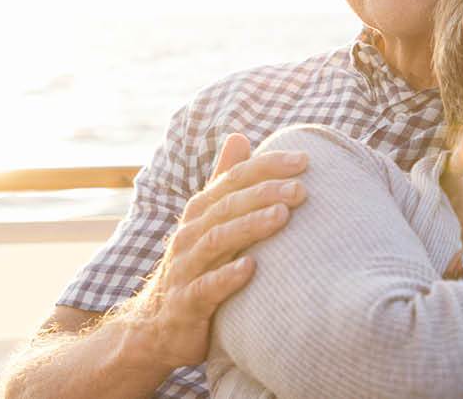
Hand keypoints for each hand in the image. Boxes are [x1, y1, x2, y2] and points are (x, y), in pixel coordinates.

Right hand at [122, 133, 308, 367]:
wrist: (158, 327)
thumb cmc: (195, 267)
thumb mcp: (208, 221)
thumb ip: (224, 181)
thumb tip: (239, 135)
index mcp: (200, 212)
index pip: (234, 179)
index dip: (266, 166)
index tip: (304, 159)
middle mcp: (190, 234)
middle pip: (227, 206)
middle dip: (264, 193)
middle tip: (301, 189)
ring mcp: (185, 268)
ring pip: (216, 241)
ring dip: (249, 227)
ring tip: (282, 217)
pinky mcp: (185, 304)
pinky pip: (205, 288)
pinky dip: (227, 277)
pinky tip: (251, 269)